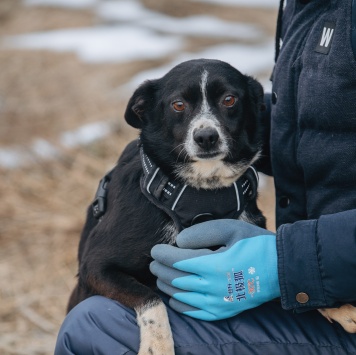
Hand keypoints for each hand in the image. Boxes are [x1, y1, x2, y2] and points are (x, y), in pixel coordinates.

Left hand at [150, 219, 279, 320]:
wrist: (281, 268)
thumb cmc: (255, 244)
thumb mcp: (230, 228)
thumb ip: (202, 232)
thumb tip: (179, 241)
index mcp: (214, 265)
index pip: (177, 261)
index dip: (162, 255)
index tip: (154, 249)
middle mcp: (213, 288)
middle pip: (176, 280)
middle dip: (160, 271)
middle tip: (152, 262)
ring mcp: (218, 303)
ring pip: (182, 297)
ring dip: (166, 287)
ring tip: (160, 277)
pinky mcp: (224, 311)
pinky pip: (195, 313)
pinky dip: (180, 305)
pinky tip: (175, 298)